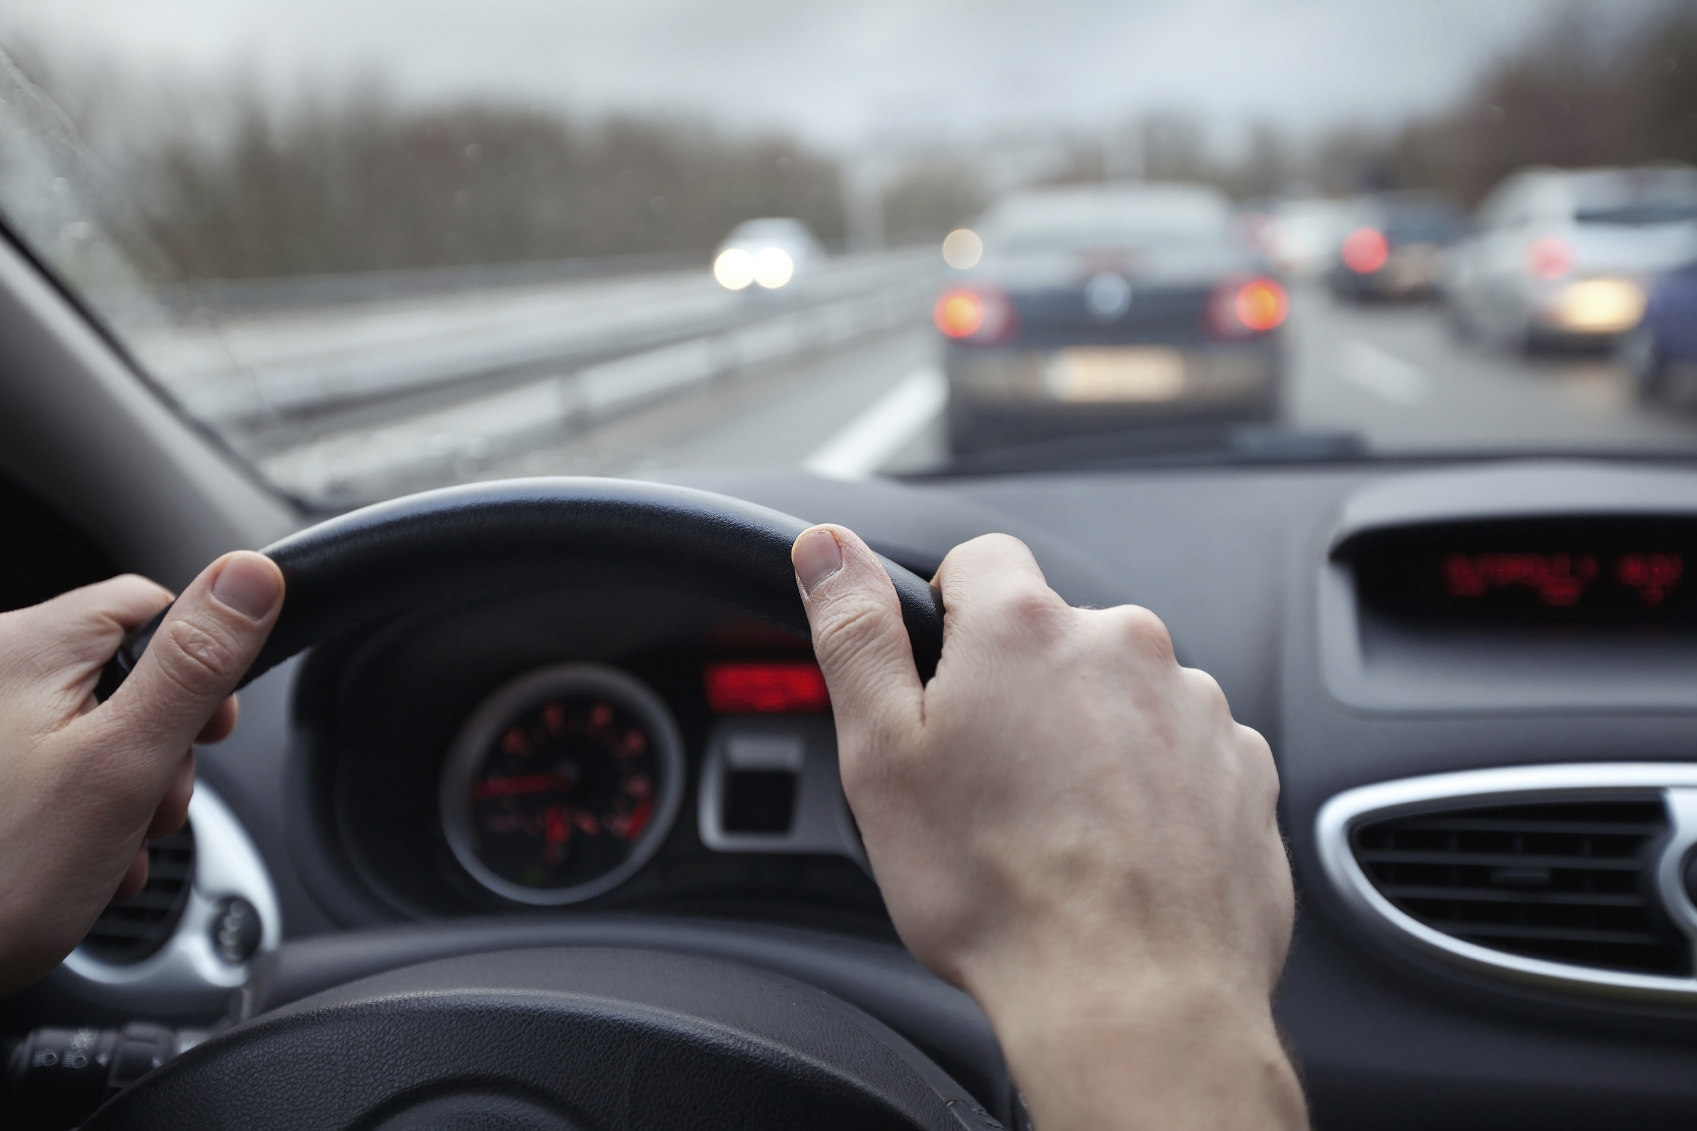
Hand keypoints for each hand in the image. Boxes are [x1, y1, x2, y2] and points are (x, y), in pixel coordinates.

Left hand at [0, 552, 282, 994]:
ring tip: (108, 850)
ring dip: (123, 794)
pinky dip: (77, 813)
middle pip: (125, 675)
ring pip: (93, 730)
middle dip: (160, 750)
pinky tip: (75, 862)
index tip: (206, 734)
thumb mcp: (123, 765)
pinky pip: (48, 768)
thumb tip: (251, 575)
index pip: (153, 606)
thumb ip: (194, 665)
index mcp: (24, 645)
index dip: (201, 670)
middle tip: (148, 808)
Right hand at [792, 526, 1303, 1130]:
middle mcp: (1124, 645)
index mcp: (1024, 628)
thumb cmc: (999, 892)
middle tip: (988, 782)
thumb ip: (854, 631)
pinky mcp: (1242, 769)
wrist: (1132, 1000)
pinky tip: (1117, 852)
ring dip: (1089, 738)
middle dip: (1019, 690)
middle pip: (1053, 634)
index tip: (941, 684)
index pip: (978, 560)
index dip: (947, 617)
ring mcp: (1195, 706)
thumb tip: (826, 547)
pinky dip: (1151, 787)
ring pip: (1120, 696)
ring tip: (1057, 832)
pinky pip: (1182, 753)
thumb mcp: (881, 754)